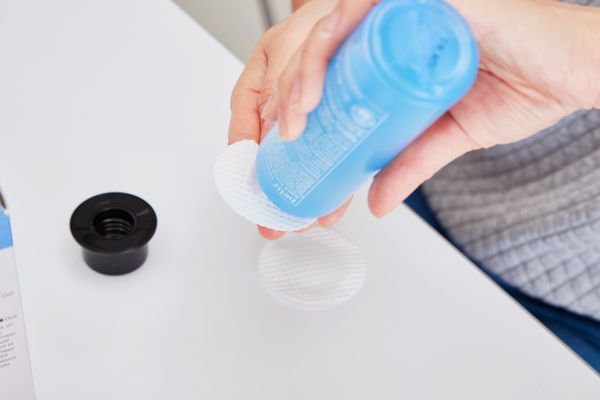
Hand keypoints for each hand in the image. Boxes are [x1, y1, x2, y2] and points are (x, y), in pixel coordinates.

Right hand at [228, 0, 352, 239]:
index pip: (243, 127)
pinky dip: (332, 179)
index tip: (249, 187)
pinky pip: (331, 155)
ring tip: (302, 217)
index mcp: (262, 84)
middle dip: (272, 190)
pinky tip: (333, 198)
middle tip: (273, 218)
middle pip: (271, 154)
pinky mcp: (339, 122)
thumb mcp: (291, 45)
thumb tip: (270, 126)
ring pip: (301, 161)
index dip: (244, 161)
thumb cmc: (321, 20)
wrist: (363, 13)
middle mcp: (284, 104)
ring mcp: (311, 115)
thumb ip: (280, 82)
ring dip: (301, 192)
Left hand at [276, 0, 599, 217]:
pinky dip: (335, 35)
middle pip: (325, 50)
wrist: (576, 72)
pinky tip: (318, 73)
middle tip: (287, 135)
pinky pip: (368, 4)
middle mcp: (397, 24)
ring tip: (298, 113)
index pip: (334, 70)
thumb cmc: (524, 87)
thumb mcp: (449, 136)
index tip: (290, 140)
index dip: (302, 101)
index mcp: (396, 52)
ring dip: (305, 70)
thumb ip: (409, 163)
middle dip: (293, 92)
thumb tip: (376, 202)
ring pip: (336, 28)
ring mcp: (409, 6)